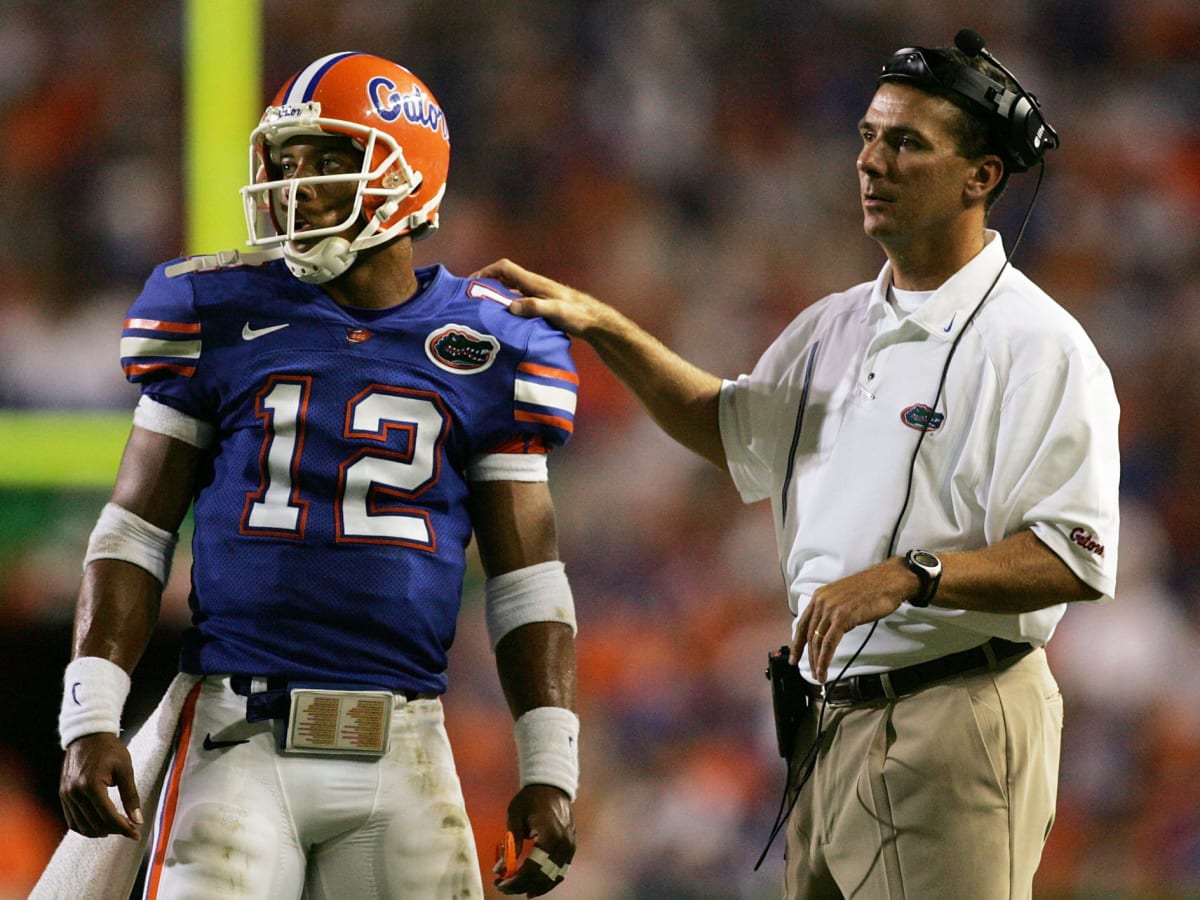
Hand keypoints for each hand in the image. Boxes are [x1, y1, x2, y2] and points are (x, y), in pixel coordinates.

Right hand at [59, 732, 142, 839]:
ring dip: (100, 831)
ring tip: (117, 828)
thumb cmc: (110, 750)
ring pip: (82, 826)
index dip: (123, 828)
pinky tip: (100, 825)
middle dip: (115, 830)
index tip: (136, 834)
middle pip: (95, 824)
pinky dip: (85, 827)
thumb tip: (137, 820)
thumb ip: (131, 796)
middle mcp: (74, 793)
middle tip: (131, 829)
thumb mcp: (126, 769)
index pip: (108, 816)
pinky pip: (72, 820)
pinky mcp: (63, 796)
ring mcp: (66, 795)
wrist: (88, 736)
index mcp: (91, 785)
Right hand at [471, 259, 612, 336]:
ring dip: (495, 299)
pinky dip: (507, 310)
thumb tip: (511, 307)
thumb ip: (534, 307)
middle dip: (486, 286)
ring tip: (481, 313)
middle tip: (470, 300)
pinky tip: (503, 324)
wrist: (595, 322)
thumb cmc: (578, 315)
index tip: (472, 282)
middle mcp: (532, 287)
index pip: (504, 268)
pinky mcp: (540, 308)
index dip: (486, 271)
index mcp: (534, 283)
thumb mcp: (556, 311)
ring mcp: (536, 297)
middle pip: (503, 280)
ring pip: (509, 294)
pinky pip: (517, 305)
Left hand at [493, 784, 575, 896]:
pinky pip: (561, 869)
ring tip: (519, 890)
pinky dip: (548, 880)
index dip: (516, 880)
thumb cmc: (530, 799)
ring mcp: (570, 845)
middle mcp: (563, 843)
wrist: (551, 785)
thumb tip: (500, 869)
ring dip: (537, 887)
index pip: (533, 868)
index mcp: (549, 834)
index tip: (500, 884)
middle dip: (522, 885)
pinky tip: (535, 885)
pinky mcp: (571, 846)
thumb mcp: (515, 817)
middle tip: (504, 887)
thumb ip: (511, 844)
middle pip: (544, 876)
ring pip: (555, 876)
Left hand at [791, 557, 914, 681]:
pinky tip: (825, 670)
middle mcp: (821, 601)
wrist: (889, 580)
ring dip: (816, 662)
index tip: (794, 657)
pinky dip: (824, 660)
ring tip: (819, 676)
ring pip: (817, 641)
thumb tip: (828, 629)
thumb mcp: (844, 597)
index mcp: (820, 596)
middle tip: (811, 672)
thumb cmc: (872, 589)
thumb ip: (832, 610)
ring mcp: (831, 609)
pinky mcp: (842, 617)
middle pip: (809, 635)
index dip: (797, 643)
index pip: (802, 624)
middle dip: (807, 657)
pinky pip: (828, 643)